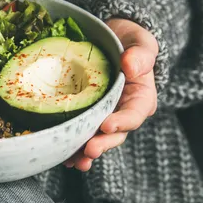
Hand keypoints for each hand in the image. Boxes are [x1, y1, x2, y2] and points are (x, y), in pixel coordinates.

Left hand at [64, 18, 158, 171]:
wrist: (111, 40)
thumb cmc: (129, 41)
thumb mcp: (140, 42)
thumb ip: (140, 55)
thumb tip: (131, 66)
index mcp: (140, 98)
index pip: (134, 114)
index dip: (122, 123)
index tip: (107, 126)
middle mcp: (123, 112)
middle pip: (115, 134)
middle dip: (102, 144)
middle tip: (89, 150)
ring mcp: (104, 116)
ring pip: (97, 139)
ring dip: (86, 152)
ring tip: (75, 161)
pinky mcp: (87, 116)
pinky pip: (81, 134)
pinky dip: (72, 145)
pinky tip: (62, 155)